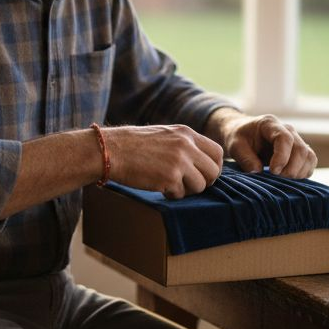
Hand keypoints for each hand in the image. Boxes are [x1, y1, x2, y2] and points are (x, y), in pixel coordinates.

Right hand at [103, 124, 223, 198]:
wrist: (112, 150)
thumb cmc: (134, 145)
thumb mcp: (165, 135)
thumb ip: (185, 144)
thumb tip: (203, 162)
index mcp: (186, 134)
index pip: (217, 152)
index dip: (214, 167)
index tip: (204, 174)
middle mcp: (186, 146)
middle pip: (213, 171)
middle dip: (204, 182)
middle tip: (189, 185)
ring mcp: (179, 162)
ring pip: (200, 186)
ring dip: (187, 190)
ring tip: (170, 185)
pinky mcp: (169, 178)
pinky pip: (181, 194)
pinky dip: (171, 194)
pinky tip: (158, 186)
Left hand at [211, 111, 316, 177]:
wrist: (244, 134)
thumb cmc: (239, 138)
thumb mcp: (235, 146)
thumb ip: (244, 158)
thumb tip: (258, 171)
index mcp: (270, 124)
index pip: (285, 138)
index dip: (282, 156)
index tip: (273, 171)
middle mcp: (287, 129)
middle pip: (301, 148)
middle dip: (291, 168)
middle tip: (277, 177)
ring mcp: (296, 139)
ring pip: (309, 156)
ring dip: (299, 171)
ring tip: (283, 179)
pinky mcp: (299, 150)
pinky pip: (310, 161)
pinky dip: (304, 172)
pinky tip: (291, 178)